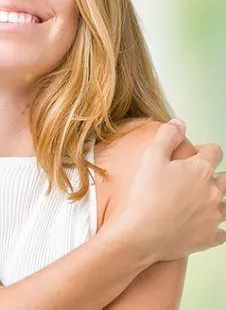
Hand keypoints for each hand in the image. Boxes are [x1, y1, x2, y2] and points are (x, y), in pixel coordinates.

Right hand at [116, 121, 224, 262]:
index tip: (194, 154)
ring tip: (199, 200)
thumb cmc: (146, 194)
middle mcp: (213, 192)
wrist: (142, 233)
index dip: (204, 150)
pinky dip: (214, 228)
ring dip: (216, 201)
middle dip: (215, 175)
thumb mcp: (151, 156)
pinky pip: (221, 232)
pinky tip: (201, 224)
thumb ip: (167, 136)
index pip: (214, 151)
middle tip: (195, 178)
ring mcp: (213, 216)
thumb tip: (179, 123)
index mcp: (200, 170)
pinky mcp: (208, 237)